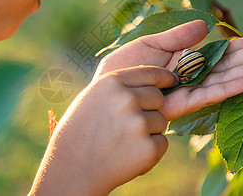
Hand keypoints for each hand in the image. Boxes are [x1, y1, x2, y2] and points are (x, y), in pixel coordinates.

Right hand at [30, 66, 176, 194]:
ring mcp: (138, 124)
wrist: (72, 168)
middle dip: (150, 109)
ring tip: (122, 141)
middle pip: (158, 97)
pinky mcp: (148, 148)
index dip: (163, 78)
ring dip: (149, 131)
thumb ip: (121, 86)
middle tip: (128, 124)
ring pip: (161, 121)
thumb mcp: (94, 96)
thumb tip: (154, 81)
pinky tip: (128, 154)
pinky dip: (150, 150)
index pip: (151, 73)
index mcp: (113, 82)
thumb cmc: (81, 130)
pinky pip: (162, 143)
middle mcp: (127, 99)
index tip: (171, 81)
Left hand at [95, 20, 242, 119]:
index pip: (220, 53)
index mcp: (185, 60)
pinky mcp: (178, 107)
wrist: (102, 92)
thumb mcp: (149, 44)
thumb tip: (206, 26)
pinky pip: (206, 96)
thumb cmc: (121, 68)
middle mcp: (190, 77)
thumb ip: (177, 37)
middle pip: (228, 66)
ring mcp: (186, 92)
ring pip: (222, 80)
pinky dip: (226, 89)